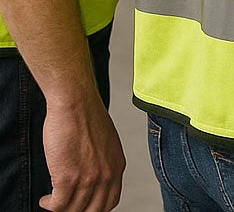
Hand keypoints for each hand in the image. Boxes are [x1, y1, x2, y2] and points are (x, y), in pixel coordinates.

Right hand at [38, 90, 124, 211]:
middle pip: (94, 210)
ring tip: (52, 203)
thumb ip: (104, 162)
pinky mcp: (68, 178)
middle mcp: (106, 174)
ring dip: (61, 209)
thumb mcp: (106, 143)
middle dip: (79, 211)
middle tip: (66, 206)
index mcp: (118, 165)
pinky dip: (50, 206)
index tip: (83, 207)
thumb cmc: (87, 117)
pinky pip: (58, 205)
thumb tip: (93, 179)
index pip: (111, 201)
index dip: (96, 208)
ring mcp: (88, 178)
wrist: (76, 103)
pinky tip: (45, 200)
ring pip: (74, 210)